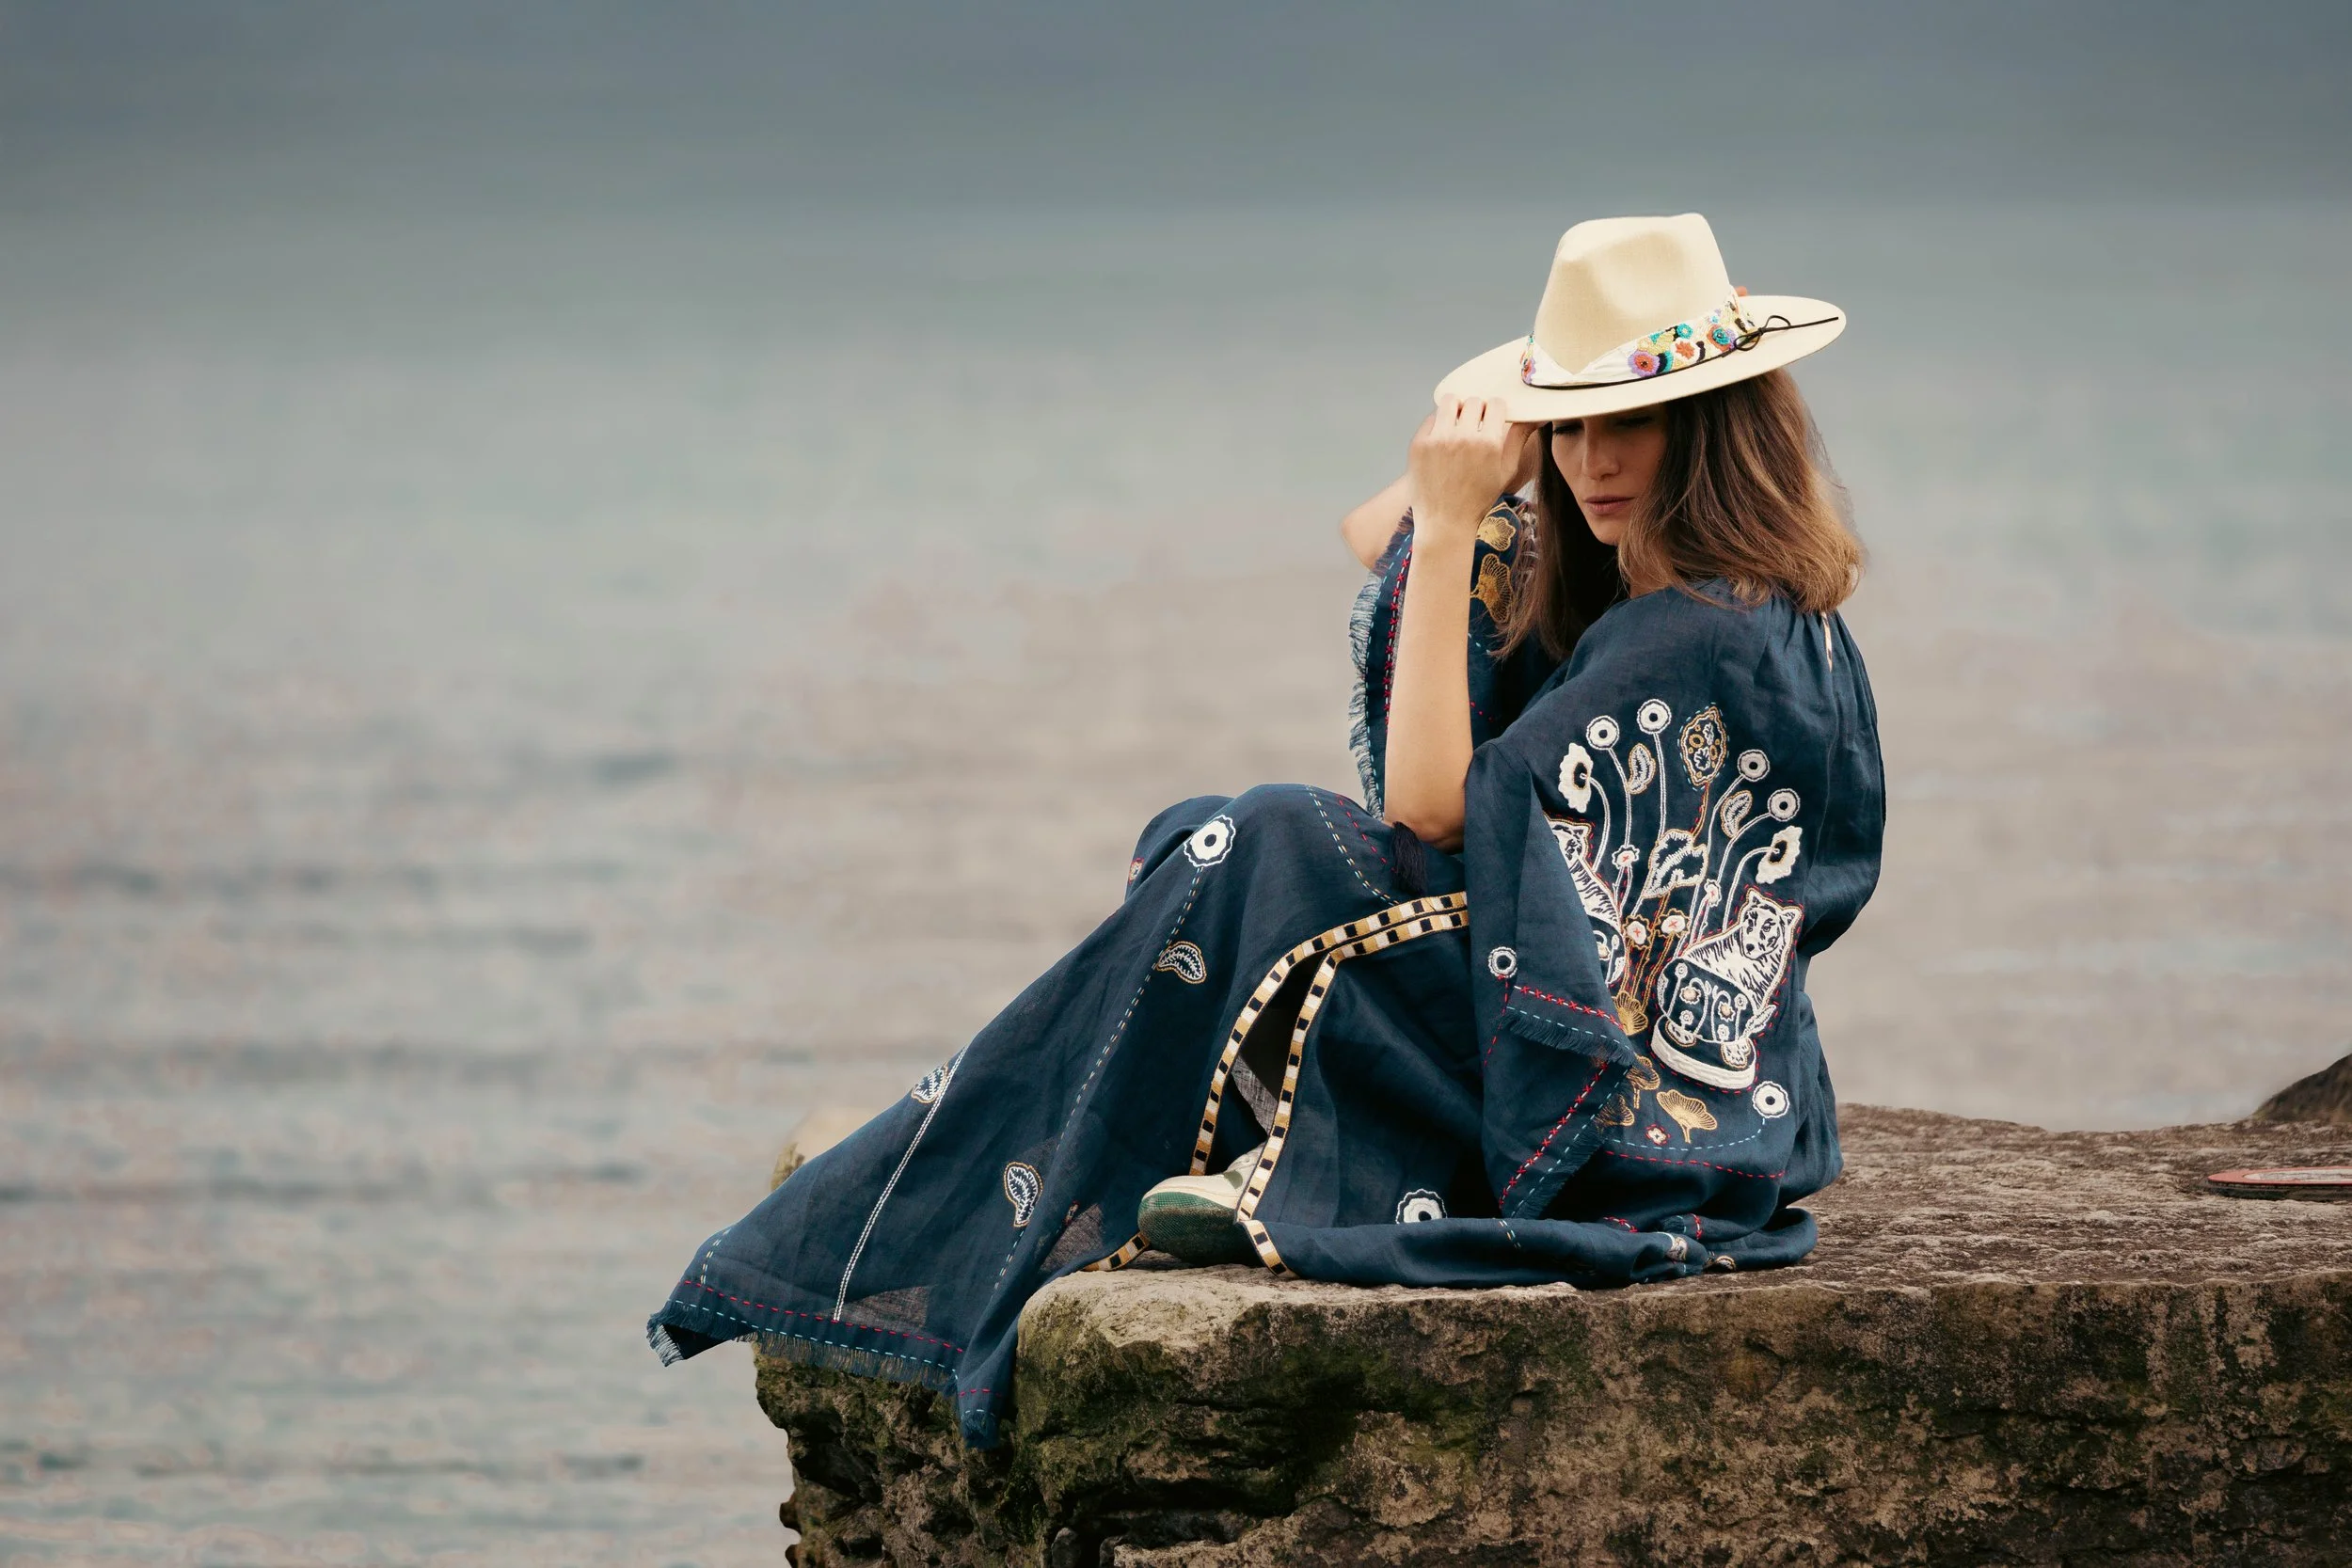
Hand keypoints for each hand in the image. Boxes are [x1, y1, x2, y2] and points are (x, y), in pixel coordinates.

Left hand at [1408, 397, 1536, 546]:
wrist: (1445, 521)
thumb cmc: (1479, 498)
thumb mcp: (1506, 470)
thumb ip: (1519, 438)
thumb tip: (1537, 417)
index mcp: (1488, 443)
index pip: (1495, 404)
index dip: (1495, 411)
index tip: (1492, 419)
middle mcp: (1463, 438)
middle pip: (1474, 401)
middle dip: (1477, 410)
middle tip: (1475, 425)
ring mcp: (1438, 440)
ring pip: (1450, 402)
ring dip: (1457, 409)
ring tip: (1458, 425)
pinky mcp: (1419, 444)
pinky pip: (1431, 418)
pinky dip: (1438, 424)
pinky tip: (1443, 440)